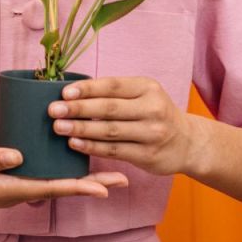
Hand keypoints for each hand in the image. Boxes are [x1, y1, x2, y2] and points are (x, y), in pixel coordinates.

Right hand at [0, 148, 128, 218]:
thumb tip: (17, 155)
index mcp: (6, 189)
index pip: (51, 188)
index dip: (80, 186)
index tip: (107, 187)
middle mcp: (13, 189)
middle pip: (59, 186)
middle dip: (89, 182)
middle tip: (122, 177)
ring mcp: (7, 184)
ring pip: (50, 180)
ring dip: (76, 175)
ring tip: (101, 165)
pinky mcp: (0, 175)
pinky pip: (36, 172)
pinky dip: (54, 166)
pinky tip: (60, 155)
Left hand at [48, 76, 193, 175]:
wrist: (188, 143)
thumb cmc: (153, 112)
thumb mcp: (142, 94)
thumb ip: (114, 92)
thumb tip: (71, 92)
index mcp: (148, 88)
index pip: (112, 86)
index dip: (87, 89)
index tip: (64, 93)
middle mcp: (153, 109)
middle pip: (109, 108)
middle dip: (78, 109)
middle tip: (53, 110)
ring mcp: (152, 134)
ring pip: (110, 131)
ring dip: (81, 129)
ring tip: (58, 127)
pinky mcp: (149, 155)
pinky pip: (114, 150)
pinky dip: (92, 147)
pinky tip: (74, 143)